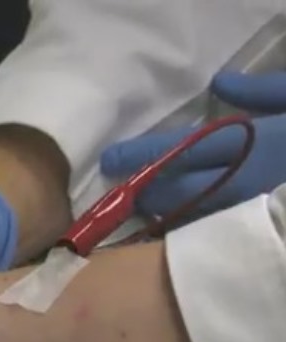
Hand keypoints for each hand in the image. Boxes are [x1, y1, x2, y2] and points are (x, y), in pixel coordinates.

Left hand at [100, 71, 285, 220]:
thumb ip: (261, 93)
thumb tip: (219, 83)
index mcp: (251, 146)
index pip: (181, 151)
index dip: (140, 156)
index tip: (108, 159)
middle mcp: (242, 185)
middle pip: (176, 196)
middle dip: (144, 195)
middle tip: (121, 192)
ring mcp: (248, 212)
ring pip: (192, 218)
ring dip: (165, 213)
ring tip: (144, 207)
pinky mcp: (253, 228)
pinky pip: (212, 230)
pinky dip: (191, 224)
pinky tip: (180, 220)